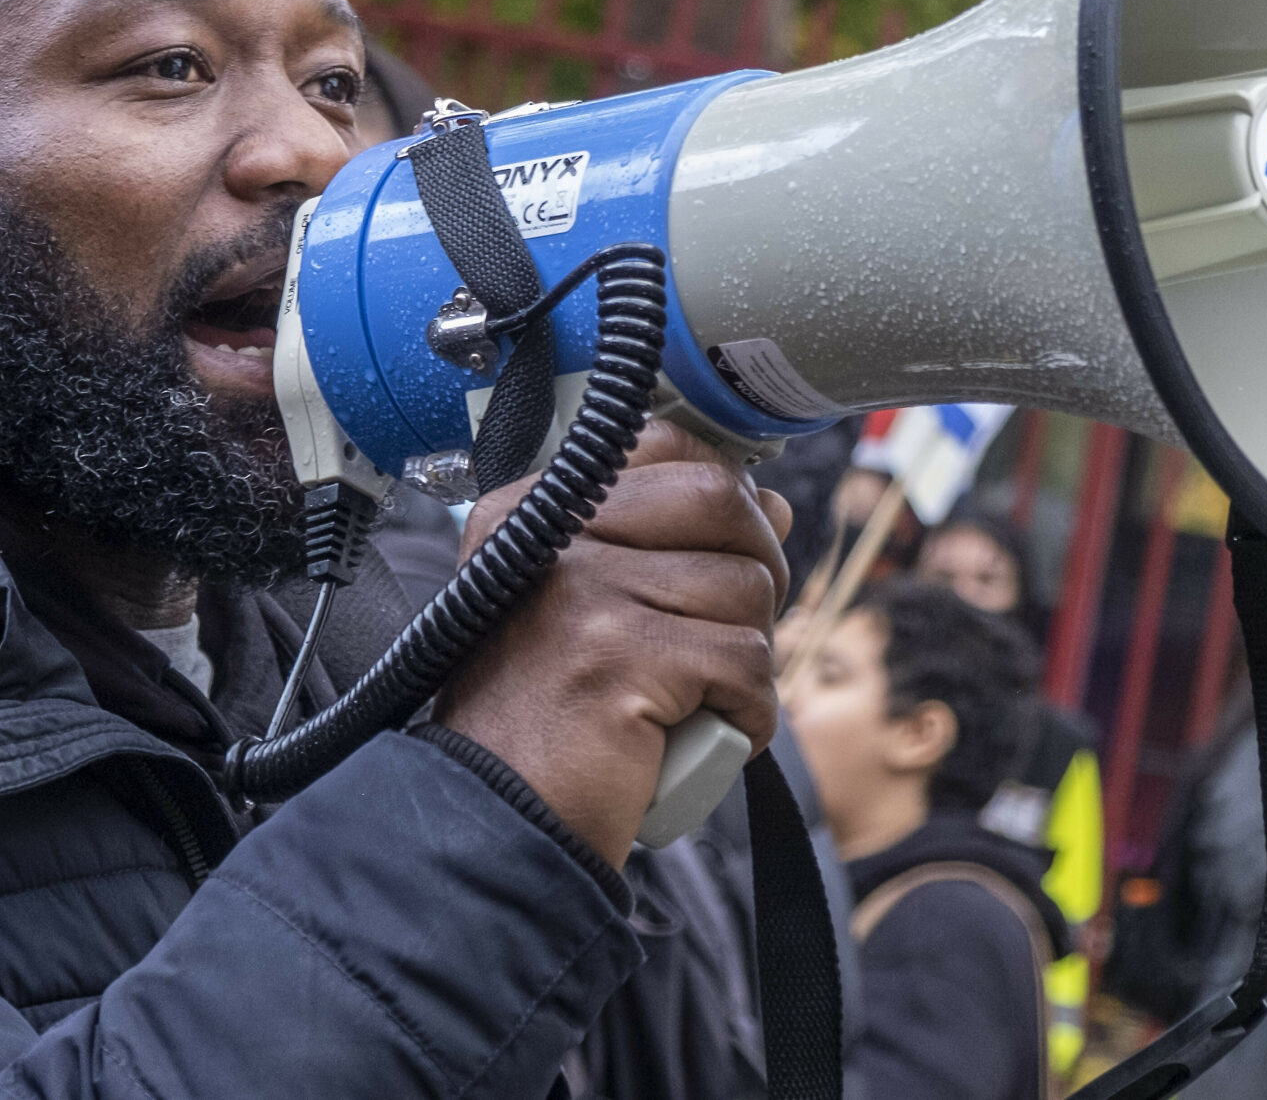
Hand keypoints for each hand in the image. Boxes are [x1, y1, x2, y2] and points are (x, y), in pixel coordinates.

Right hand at [431, 420, 791, 866]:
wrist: (495, 820)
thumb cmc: (544, 719)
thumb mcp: (586, 607)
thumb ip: (666, 545)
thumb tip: (771, 504)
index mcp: (535, 509)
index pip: (666, 446)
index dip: (722, 500)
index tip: (717, 555)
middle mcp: (554, 535)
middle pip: (722, 501)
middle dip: (756, 569)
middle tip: (721, 636)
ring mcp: (585, 592)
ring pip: (746, 589)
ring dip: (744, 659)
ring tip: (691, 699)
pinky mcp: (624, 657)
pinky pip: (747, 662)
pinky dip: (746, 714)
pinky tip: (697, 734)